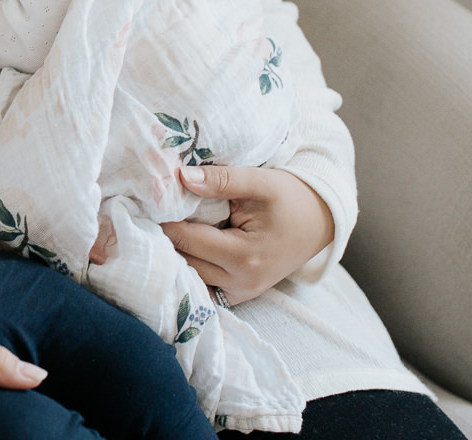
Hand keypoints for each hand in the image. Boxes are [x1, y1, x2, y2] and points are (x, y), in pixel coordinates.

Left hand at [160, 165, 335, 303]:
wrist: (322, 220)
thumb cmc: (291, 198)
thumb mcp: (260, 182)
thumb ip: (221, 180)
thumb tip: (182, 177)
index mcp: (244, 256)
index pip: (187, 240)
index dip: (165, 220)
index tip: (150, 201)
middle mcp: (240, 283)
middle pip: (184, 262)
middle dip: (166, 238)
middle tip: (149, 212)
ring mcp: (241, 293)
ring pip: (191, 276)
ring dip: (176, 253)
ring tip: (163, 226)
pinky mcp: (241, 294)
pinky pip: (204, 284)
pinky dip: (191, 266)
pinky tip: (184, 246)